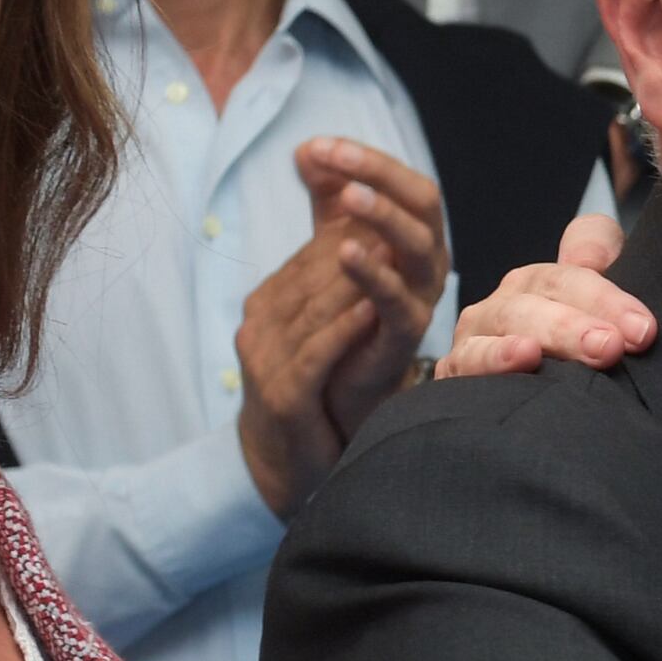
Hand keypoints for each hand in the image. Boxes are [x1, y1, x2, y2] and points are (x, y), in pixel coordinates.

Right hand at [234, 224, 388, 516]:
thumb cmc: (315, 389)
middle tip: (401, 213)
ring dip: (354, 277)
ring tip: (395, 248)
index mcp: (270, 301)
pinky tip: (373, 309)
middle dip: (357, 239)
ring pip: (314, 308)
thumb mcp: (323, 329)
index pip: (314, 252)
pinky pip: (314, 355)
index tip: (395, 197)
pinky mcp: (281, 394)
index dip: (354, 222)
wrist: (286, 463)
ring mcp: (266, 358)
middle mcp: (260, 323)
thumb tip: (363, 225)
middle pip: (314, 272)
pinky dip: (343, 330)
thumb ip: (334, 279)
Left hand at [294, 140, 452, 442]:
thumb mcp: (334, 240)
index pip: (403, 181)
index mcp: (414, 232)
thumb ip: (328, 197)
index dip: (366, 160)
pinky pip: (399, 300)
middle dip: (380, 174)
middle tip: (335, 157)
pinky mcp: (407, 333)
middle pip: (422, 202)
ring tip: (349, 195)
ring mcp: (423, 296)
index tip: (318, 148)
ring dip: (386, 215)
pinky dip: (376, 274)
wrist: (341, 379)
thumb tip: (307, 149)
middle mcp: (428, 259)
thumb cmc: (346, 305)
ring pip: (420, 245)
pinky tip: (345, 252)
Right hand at [445, 213, 656, 377]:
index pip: (572, 275)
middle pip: (540, 300)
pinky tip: (522, 359)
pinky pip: (467, 362)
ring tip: (571, 349)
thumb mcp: (600, 303)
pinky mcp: (455, 371)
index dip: (608, 298)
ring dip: (544, 336)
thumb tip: (592, 254)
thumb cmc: (581, 348)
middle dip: (578, 324)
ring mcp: (476, 335)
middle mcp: (507, 303)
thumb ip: (599, 254)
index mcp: (541, 282)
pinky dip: (493, 360)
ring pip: (507, 324)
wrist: (534, 413)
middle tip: (613, 347)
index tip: (645, 330)